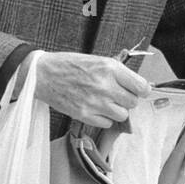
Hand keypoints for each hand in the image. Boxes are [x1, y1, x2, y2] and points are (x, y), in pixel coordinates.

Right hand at [33, 51, 151, 126]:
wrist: (42, 74)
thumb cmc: (69, 65)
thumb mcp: (97, 60)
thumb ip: (117, 73)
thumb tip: (137, 86)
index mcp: (110, 68)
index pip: (141, 87)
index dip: (141, 90)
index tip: (137, 90)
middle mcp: (105, 86)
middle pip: (133, 102)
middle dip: (127, 99)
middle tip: (116, 95)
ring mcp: (95, 102)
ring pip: (122, 115)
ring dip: (117, 110)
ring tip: (105, 102)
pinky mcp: (84, 115)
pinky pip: (107, 123)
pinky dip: (104, 118)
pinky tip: (95, 108)